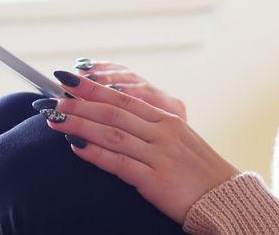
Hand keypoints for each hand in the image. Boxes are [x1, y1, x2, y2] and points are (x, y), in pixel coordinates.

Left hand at [39, 70, 239, 224]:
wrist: (225, 199)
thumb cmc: (199, 172)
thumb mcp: (178, 141)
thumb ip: (150, 128)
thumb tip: (114, 120)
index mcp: (167, 118)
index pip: (124, 96)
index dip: (93, 87)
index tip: (68, 79)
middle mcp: (163, 131)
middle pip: (114, 110)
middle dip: (79, 102)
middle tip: (53, 97)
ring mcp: (159, 154)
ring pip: (113, 132)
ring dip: (80, 124)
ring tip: (54, 118)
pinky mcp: (156, 180)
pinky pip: (120, 163)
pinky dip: (96, 153)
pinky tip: (75, 148)